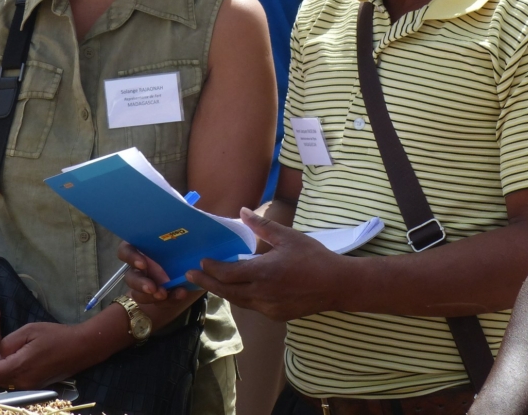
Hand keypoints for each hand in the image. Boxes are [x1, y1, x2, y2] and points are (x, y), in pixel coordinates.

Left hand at [0, 322, 86, 388]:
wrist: (82, 348)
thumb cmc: (56, 335)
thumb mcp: (30, 331)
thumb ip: (8, 343)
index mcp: (19, 366)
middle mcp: (23, 381)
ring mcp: (30, 385)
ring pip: (4, 380)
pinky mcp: (36, 385)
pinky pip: (14, 380)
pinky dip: (5, 373)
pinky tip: (2, 363)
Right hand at [118, 241, 190, 304]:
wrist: (197, 268)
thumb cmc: (188, 249)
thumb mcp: (184, 243)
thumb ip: (178, 242)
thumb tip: (182, 236)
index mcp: (142, 248)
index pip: (125, 250)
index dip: (130, 257)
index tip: (143, 264)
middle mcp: (140, 267)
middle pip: (130, 276)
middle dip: (140, 284)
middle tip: (153, 288)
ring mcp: (146, 284)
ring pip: (138, 294)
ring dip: (151, 297)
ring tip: (164, 295)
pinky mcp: (156, 298)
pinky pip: (157, 303)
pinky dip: (169, 300)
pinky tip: (180, 294)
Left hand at [186, 208, 348, 321]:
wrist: (337, 285)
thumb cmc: (313, 257)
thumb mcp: (288, 236)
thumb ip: (262, 226)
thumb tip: (242, 212)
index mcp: (262, 272)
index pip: (227, 273)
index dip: (211, 269)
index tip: (201, 262)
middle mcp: (261, 293)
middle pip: (226, 291)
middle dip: (206, 283)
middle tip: (190, 277)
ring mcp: (269, 307)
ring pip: (238, 301)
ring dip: (223, 291)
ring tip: (211, 283)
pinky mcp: (277, 315)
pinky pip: (252, 307)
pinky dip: (242, 298)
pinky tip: (240, 290)